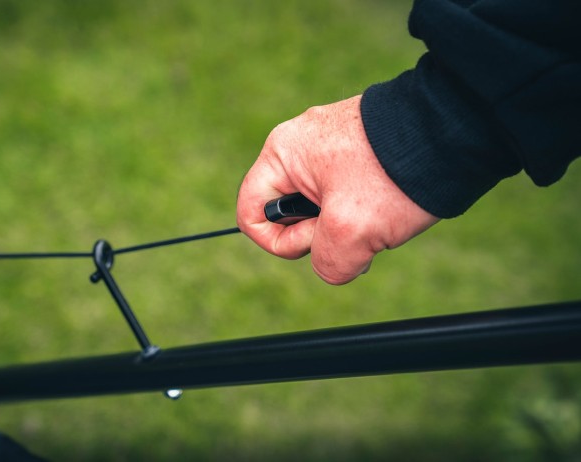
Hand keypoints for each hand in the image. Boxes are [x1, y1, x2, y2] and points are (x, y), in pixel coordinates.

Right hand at [236, 95, 438, 284]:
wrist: (453, 131)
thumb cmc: (393, 175)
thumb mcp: (350, 231)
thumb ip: (326, 261)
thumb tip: (332, 265)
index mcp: (282, 153)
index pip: (252, 213)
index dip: (278, 244)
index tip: (319, 241)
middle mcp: (300, 145)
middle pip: (288, 214)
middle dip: (321, 235)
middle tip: (356, 227)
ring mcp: (331, 146)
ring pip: (321, 209)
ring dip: (346, 226)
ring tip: (380, 215)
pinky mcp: (357, 150)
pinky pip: (345, 195)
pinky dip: (364, 210)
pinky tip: (389, 204)